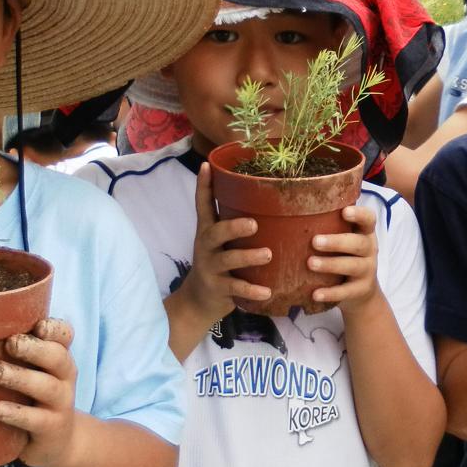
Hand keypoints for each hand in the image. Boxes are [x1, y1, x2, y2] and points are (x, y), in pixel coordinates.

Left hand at [0, 318, 81, 466]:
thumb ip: (14, 353)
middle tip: (10, 344)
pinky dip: (17, 413)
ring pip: (48, 387)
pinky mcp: (51, 429)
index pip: (64, 336)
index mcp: (58, 359)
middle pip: (58, 358)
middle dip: (34, 349)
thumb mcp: (32, 373)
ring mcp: (61, 404)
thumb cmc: (33, 398)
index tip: (37, 325)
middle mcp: (65, 378)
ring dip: (22, 377)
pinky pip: (37, 420)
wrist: (57, 442)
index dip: (54, 329)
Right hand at [177, 161, 271, 323]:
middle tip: (254, 224)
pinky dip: (251, 290)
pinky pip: (235, 288)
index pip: (203, 205)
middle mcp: (206, 246)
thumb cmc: (219, 264)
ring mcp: (210, 267)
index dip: (203, 185)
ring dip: (248, 257)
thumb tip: (268, 204)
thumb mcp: (221, 243)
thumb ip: (235, 225)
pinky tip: (267, 292)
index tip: (207, 165)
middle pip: (215, 232)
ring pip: (228, 259)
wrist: (198, 302)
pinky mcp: (217, 288)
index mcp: (208, 231)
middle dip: (234, 227)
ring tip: (267, 254)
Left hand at [309, 203, 380, 314]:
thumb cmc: (345, 256)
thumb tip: (291, 212)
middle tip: (314, 241)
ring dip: (331, 264)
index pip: (369, 219)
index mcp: (365, 233)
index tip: (344, 212)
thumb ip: (329, 227)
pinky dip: (331, 293)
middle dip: (336, 242)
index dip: (359, 214)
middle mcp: (370, 250)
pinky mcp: (361, 290)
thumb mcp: (344, 241)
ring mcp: (368, 271)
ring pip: (352, 266)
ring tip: (311, 263)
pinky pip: (346, 292)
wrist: (362, 291)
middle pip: (358, 243)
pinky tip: (315, 294)